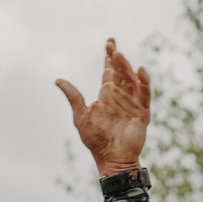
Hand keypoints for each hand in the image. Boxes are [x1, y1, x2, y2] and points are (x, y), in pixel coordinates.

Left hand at [56, 38, 149, 176]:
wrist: (112, 158)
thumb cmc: (95, 139)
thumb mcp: (80, 115)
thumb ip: (73, 96)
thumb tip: (58, 80)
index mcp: (107, 95)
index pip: (109, 71)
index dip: (109, 57)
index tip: (109, 43)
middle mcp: (121, 96)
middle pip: (120, 71)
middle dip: (117, 58)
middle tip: (112, 44)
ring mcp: (133, 103)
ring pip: (131, 79)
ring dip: (125, 67)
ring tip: (118, 55)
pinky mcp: (142, 112)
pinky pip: (145, 94)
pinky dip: (143, 82)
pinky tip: (139, 71)